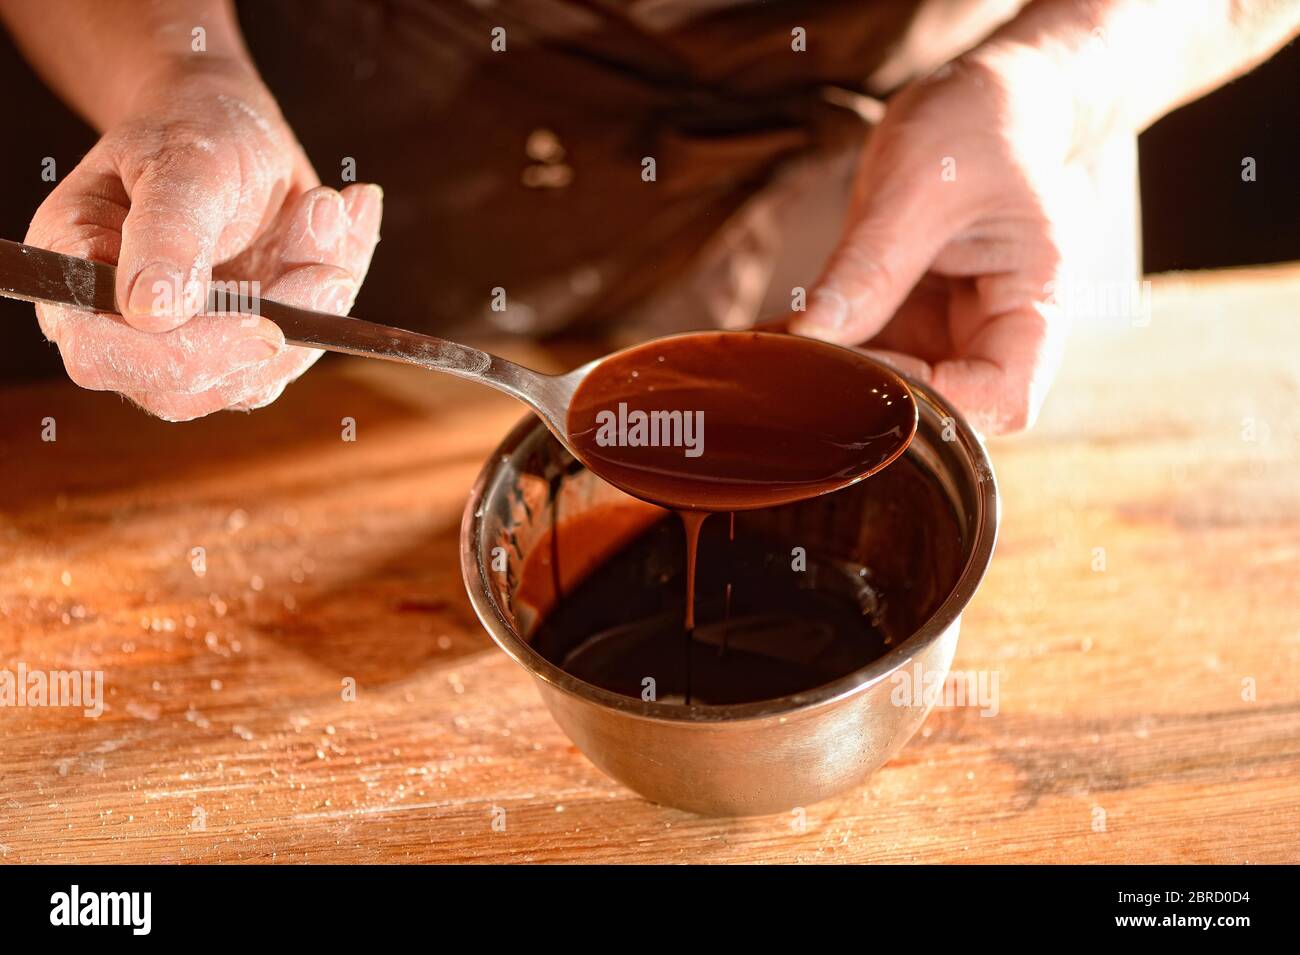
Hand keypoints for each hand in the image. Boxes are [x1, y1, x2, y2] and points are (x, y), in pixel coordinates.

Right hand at [25, 61, 381, 420]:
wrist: (228, 124)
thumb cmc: (190, 129)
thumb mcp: (182, 163)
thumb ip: (167, 233)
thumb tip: (150, 313)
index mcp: (76, 273)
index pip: (104, 355)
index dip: (183, 355)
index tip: (265, 326)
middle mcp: (120, 326)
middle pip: (187, 388)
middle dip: (274, 327)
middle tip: (327, 253)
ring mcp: (184, 346)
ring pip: (257, 376)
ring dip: (314, 302)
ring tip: (325, 208)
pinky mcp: (239, 349)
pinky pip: (298, 351)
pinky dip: (333, 293)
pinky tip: (344, 219)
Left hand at [790, 47, 1120, 433]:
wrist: (983, 104)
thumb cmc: (975, 128)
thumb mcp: (918, 184)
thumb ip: (870, 264)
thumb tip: (813, 336)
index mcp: (1034, 308)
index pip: (1000, 401)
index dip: (935, 402)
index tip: (867, 365)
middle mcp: (991, 336)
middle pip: (942, 411)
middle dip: (866, 400)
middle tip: (793, 371)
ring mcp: (945, 334)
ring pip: (886, 393)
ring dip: (826, 383)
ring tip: (764, 361)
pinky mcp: (902, 321)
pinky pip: (854, 355)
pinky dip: (808, 352)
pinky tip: (757, 344)